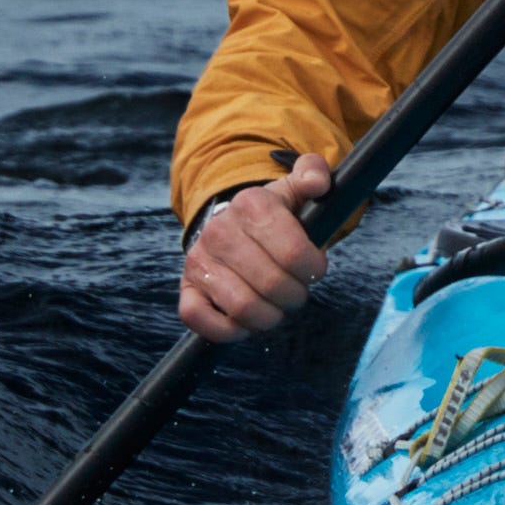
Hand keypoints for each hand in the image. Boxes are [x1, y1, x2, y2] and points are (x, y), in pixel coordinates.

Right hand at [178, 154, 335, 339]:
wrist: (232, 228)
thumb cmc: (273, 217)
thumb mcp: (295, 190)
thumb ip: (314, 174)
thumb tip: (318, 182)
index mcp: (251, 204)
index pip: (294, 254)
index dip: (314, 270)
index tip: (314, 269)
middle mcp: (219, 230)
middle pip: (272, 285)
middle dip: (294, 296)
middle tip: (296, 291)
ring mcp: (199, 260)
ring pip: (243, 307)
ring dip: (269, 316)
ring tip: (275, 306)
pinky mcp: (186, 288)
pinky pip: (199, 319)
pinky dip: (229, 330)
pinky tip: (245, 322)